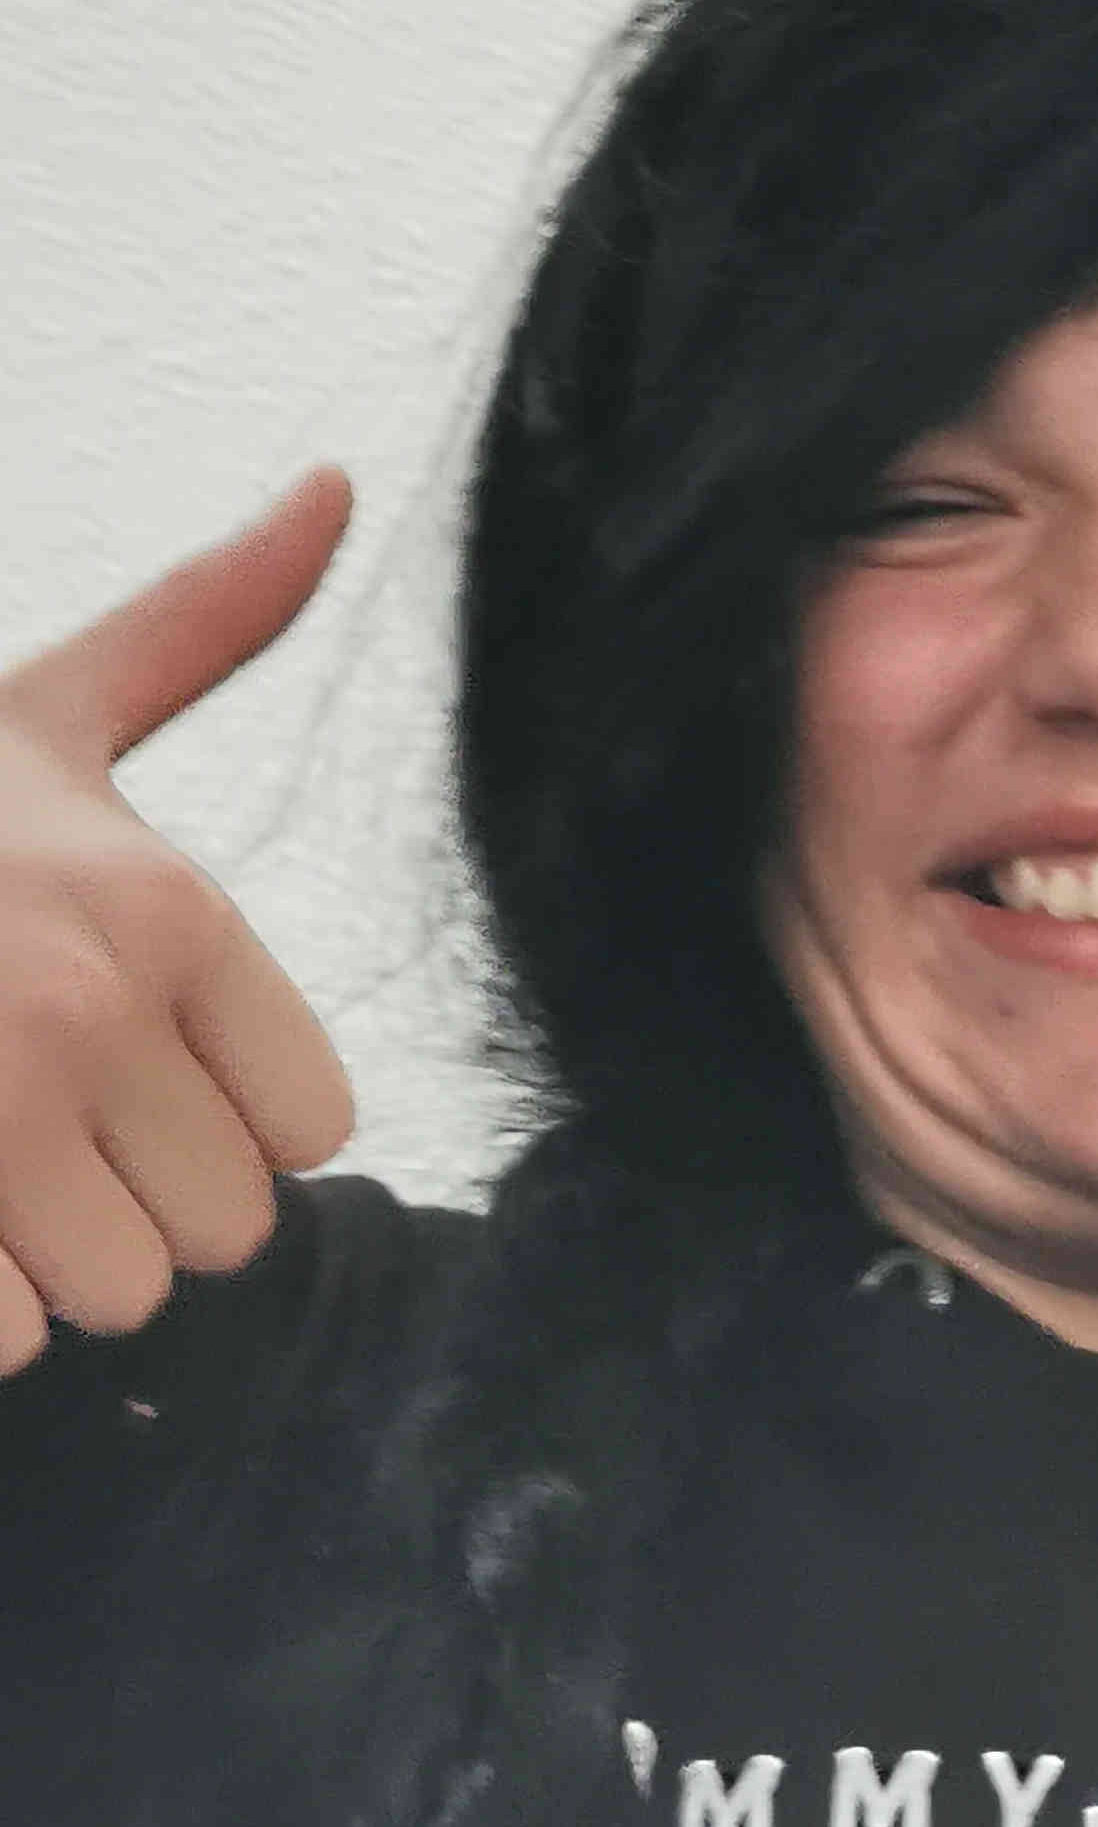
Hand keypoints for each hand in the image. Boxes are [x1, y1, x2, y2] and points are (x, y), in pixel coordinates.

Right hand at [0, 467, 360, 1370]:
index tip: (134, 1067)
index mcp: (164, 907)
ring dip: (47, 1262)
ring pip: (120, 1299)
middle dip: (135, 1199)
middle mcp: (86, 1005)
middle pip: (224, 1235)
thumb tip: (335, 485)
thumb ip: (204, 621)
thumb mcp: (45, 704)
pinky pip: (5, 1340)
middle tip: (33, 1116)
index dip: (223, 1122)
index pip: (310, 1130)